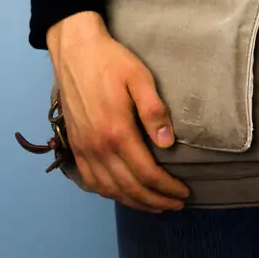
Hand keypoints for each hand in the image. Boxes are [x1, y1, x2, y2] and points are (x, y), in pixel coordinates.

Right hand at [47, 12, 189, 213]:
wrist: (76, 51)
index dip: (167, 188)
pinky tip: (120, 193)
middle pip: (129, 187)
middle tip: (176, 205)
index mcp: (117, 132)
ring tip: (154, 206)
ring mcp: (83, 148)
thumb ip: (154, 112)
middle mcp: (98, 146)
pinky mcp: (75, 144)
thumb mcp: (140, 79)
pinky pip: (90, 180)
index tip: (184, 193)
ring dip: (133, 202)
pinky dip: (107, 193)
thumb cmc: (111, 61)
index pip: (147, 173)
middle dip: (155, 201)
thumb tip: (167, 144)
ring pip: (109, 189)